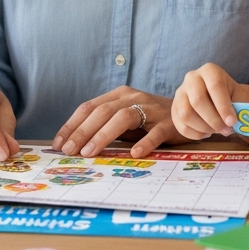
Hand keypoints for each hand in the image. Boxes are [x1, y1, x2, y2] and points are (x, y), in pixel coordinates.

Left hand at [53, 86, 179, 158]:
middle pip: (102, 111)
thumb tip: (76, 146)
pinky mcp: (169, 122)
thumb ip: (106, 126)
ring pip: (123, 118)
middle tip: (69, 151)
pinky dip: (144, 142)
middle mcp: (132, 97)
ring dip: (103, 135)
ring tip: (90, 152)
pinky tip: (134, 154)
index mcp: (118, 95)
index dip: (72, 125)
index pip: (89, 107)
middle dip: (82, 131)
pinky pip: (155, 132)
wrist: (190, 110)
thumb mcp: (125, 119)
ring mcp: (151, 108)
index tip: (58, 144)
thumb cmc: (151, 120)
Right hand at [172, 63, 244, 139]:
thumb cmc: (234, 98)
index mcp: (210, 71)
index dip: (223, 106)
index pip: (215, 86)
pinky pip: (181, 126)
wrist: (222, 100)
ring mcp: (180, 93)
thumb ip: (241, 107)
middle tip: (226, 130)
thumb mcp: (241, 97)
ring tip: (217, 131)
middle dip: (213, 120)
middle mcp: (192, 78)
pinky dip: (195, 134)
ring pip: (186, 114)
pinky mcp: (174, 108)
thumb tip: (233, 122)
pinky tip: (207, 133)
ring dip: (204, 128)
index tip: (232, 122)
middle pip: (197, 101)